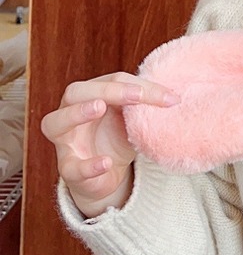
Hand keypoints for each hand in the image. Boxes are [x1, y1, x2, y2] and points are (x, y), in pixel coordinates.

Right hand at [41, 72, 179, 217]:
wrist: (105, 174)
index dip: (139, 86)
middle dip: (105, 89)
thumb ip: (145, 104)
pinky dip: (88, 165)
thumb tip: (175, 96)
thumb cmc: (117, 135)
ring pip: (55, 122)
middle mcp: (71, 113)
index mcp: (90, 94)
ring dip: (77, 112)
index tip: (169, 97)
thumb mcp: (132, 117)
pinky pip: (70, 166)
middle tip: (134, 94)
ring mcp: (66, 141)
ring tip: (98, 107)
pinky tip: (104, 162)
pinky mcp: (67, 169)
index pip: (112, 81)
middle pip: (76, 92)